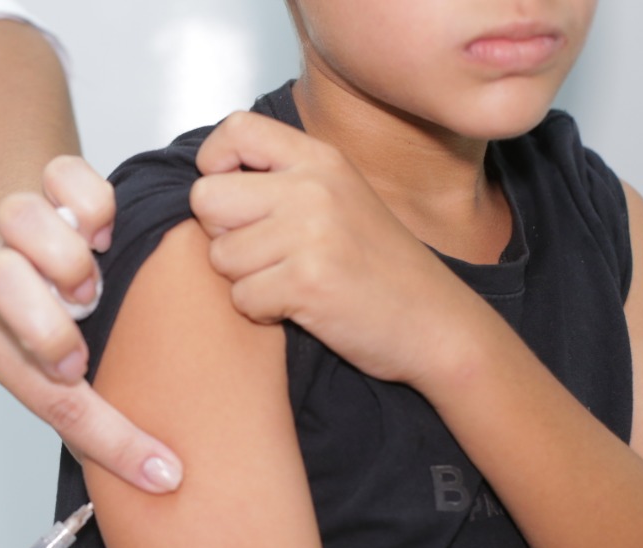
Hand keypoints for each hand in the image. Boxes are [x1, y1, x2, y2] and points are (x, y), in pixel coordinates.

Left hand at [0, 155, 182, 491]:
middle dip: (50, 324)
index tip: (162, 470)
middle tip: (85, 333)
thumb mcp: (47, 364)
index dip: (111, 441)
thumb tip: (153, 475)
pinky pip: (64, 176)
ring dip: (66, 256)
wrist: (12, 216)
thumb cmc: (39, 304)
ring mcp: (14, 227)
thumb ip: (85, 409)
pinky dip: (90, 202)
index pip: (53, 402)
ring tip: (90, 275)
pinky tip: (101, 229)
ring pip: (22, 223)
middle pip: (1, 290)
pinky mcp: (43, 179)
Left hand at [191, 112, 491, 387]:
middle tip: (261, 254)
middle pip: (207, 197)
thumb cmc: (379, 267)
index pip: (235, 129)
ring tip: (290, 282)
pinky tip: (299, 307)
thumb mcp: (339, 199)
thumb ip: (283, 181)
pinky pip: (242, 298)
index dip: (214, 164)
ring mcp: (312, 233)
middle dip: (221, 234)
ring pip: (219, 256)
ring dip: (244, 280)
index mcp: (320, 159)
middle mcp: (314, 187)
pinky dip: (262, 312)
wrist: (436, 324)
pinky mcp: (308, 282)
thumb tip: (211, 178)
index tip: (232, 196)